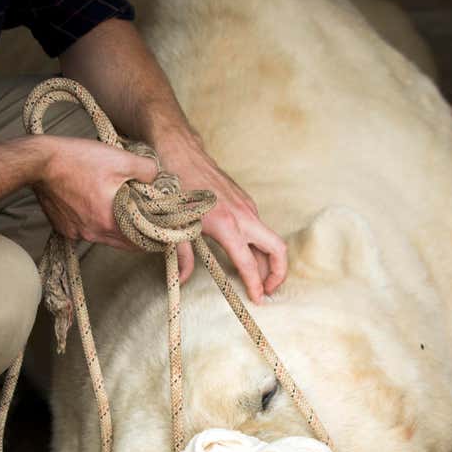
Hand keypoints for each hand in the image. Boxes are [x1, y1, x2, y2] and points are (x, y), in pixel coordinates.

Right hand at [34, 136, 157, 248]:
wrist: (39, 161)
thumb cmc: (78, 160)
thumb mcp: (120, 159)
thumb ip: (146, 170)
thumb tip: (158, 177)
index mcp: (111, 222)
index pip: (142, 243)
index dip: (154, 237)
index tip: (161, 228)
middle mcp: (94, 234)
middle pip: (125, 243)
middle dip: (138, 233)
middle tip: (145, 219)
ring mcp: (77, 233)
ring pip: (107, 238)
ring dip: (117, 229)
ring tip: (122, 211)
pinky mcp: (65, 229)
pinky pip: (88, 232)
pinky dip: (96, 223)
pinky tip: (96, 206)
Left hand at [156, 134, 287, 303]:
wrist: (180, 151)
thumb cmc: (175, 187)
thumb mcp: (173, 225)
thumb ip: (182, 256)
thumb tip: (183, 280)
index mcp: (227, 225)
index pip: (249, 263)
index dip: (255, 285)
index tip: (258, 299)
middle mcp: (244, 216)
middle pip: (277, 249)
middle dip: (278, 273)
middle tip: (268, 290)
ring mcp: (247, 207)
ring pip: (269, 239)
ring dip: (268, 260)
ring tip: (257, 278)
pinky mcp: (245, 201)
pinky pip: (259, 228)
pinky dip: (259, 245)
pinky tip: (245, 253)